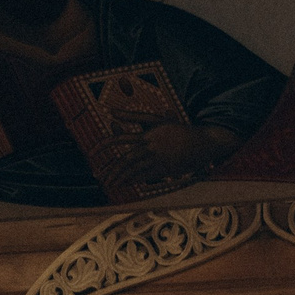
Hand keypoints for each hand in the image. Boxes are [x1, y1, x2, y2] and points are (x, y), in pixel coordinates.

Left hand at [96, 119, 235, 181]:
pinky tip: (124, 184)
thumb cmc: (177, 130)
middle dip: (111, 170)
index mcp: (147, 134)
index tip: (92, 153)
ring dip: (120, 178)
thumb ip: (132, 115)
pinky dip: (133, 180)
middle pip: (125, 160)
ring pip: (134, 171)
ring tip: (110, 185)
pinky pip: (145, 177)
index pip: (119, 139)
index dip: (104, 146)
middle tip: (100, 178)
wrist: (202, 142)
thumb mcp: (156, 120)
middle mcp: (151, 147)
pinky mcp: (165, 170)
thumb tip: (110, 110)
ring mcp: (158, 160)